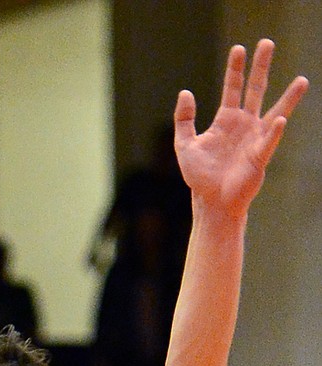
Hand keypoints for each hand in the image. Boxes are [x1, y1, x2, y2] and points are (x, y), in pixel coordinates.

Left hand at [175, 40, 307, 219]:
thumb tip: (185, 92)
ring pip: (275, 111)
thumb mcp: (185, 145)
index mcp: (226, 119)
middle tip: (266, 43)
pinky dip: (274, 131)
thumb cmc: (200, 177)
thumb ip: (184, 120)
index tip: (239, 49)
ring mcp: (255, 138)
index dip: (235, 68)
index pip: (233, 87)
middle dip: (260, 67)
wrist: (211, 203)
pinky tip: (279, 119)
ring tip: (302, 81)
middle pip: (255, 89)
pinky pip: (269, 141)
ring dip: (288, 97)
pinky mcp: (259, 156)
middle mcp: (244, 124)